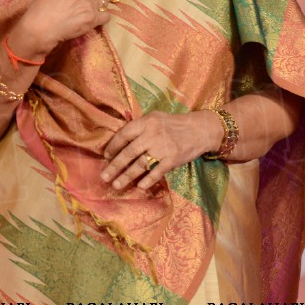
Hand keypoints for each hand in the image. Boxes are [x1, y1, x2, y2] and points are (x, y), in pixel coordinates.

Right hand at [8, 0, 109, 60]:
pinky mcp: (93, 19)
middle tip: (79, 4)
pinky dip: (101, 18)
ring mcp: (90, 5)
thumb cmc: (40, 8)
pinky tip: (94, 20)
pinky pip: (106, 16)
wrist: (40, 27)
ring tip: (86, 13)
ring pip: (102, 2)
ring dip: (96, 6)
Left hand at [101, 111, 222, 190]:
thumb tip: (118, 141)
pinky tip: (140, 187)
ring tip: (116, 185)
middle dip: (114, 166)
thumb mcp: (155, 118)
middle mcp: (152, 134)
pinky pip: (157, 172)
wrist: (200, 129)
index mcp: (146, 122)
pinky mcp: (173, 159)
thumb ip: (139, 127)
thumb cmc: (173, 124)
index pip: (123, 135)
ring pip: (140, 164)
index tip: (106, 157)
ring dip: (126, 176)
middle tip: (104, 176)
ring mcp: (163, 148)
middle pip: (128, 152)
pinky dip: (148, 180)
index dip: (112, 147)